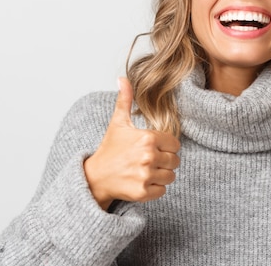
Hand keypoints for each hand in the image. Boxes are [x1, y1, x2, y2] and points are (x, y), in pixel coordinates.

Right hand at [83, 77, 180, 209]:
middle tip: (148, 161)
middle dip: (165, 161)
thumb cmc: (110, 149)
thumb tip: (122, 78)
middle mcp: (148, 156)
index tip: (153, 148)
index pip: (175, 144)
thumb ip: (125, 99)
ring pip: (171, 176)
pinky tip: (142, 181)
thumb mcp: (118, 122)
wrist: (95, 177)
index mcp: (147, 138)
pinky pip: (163, 190)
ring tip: (145, 171)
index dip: (166, 146)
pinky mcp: (142, 192)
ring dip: (161, 175)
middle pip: (175, 161)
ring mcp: (145, 175)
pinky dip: (155, 188)